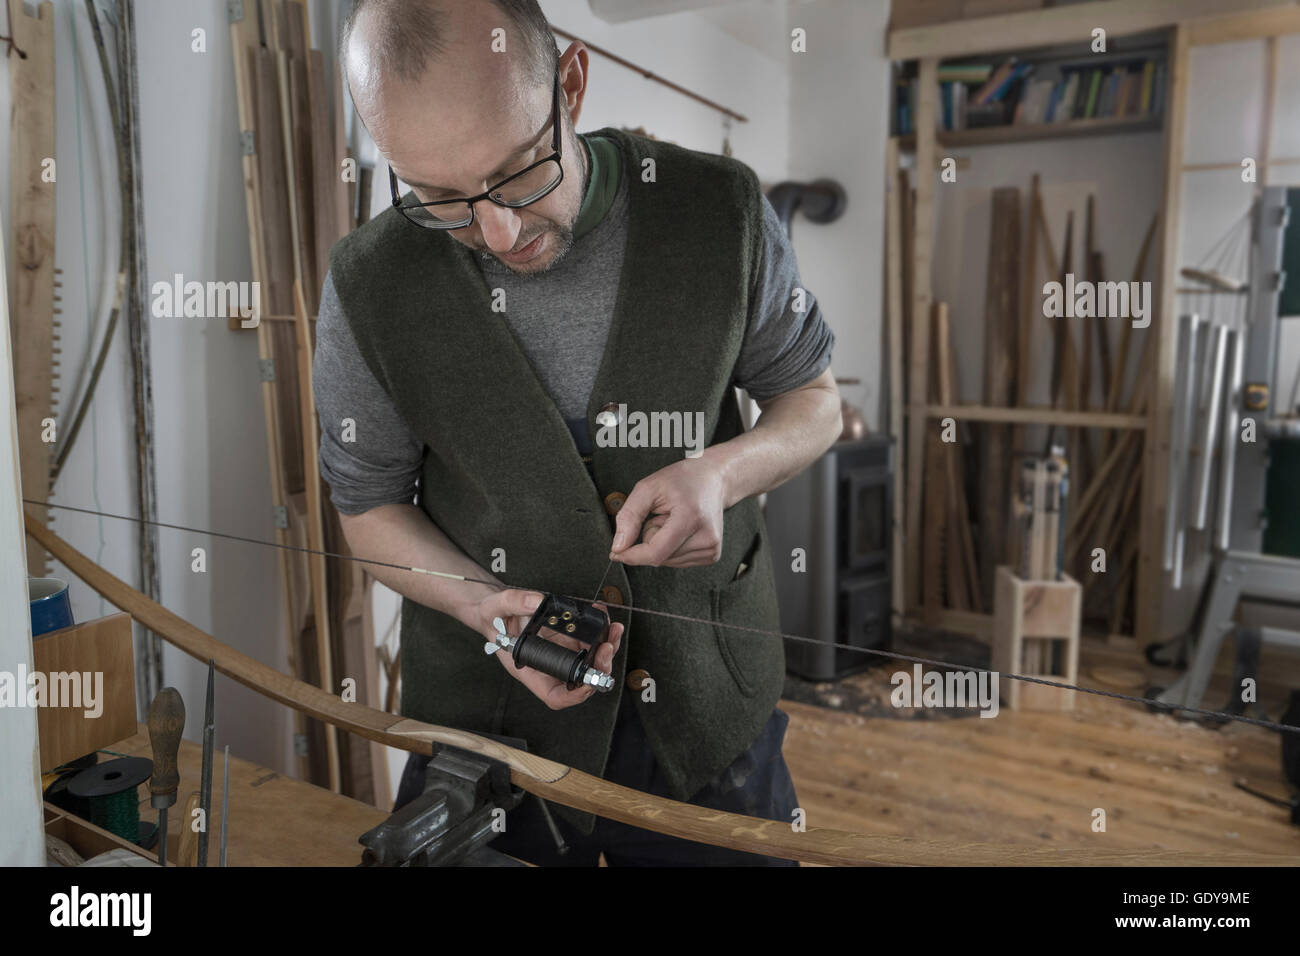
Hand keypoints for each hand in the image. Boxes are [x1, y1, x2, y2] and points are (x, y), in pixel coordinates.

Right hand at [466, 588, 622, 709]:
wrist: (496, 609)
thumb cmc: (492, 618)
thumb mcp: (494, 608)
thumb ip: (514, 602)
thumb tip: (538, 600)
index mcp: (531, 669)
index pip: (556, 695)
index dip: (575, 695)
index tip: (589, 681)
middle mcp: (550, 665)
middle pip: (582, 678)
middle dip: (600, 666)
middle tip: (607, 646)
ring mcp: (561, 651)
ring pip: (592, 660)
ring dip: (607, 647)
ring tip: (613, 629)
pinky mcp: (568, 637)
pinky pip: (590, 639)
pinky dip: (599, 628)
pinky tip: (601, 613)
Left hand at [611, 456, 726, 567]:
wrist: (713, 478)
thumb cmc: (680, 480)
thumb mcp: (648, 488)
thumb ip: (629, 517)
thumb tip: (618, 547)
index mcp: (691, 518)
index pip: (655, 553)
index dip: (632, 555)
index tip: (616, 552)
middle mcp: (706, 537)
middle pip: (658, 557)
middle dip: (650, 539)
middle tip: (662, 515)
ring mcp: (712, 548)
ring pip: (666, 561)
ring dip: (661, 543)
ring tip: (674, 520)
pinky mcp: (712, 555)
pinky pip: (677, 561)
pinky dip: (672, 547)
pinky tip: (681, 529)